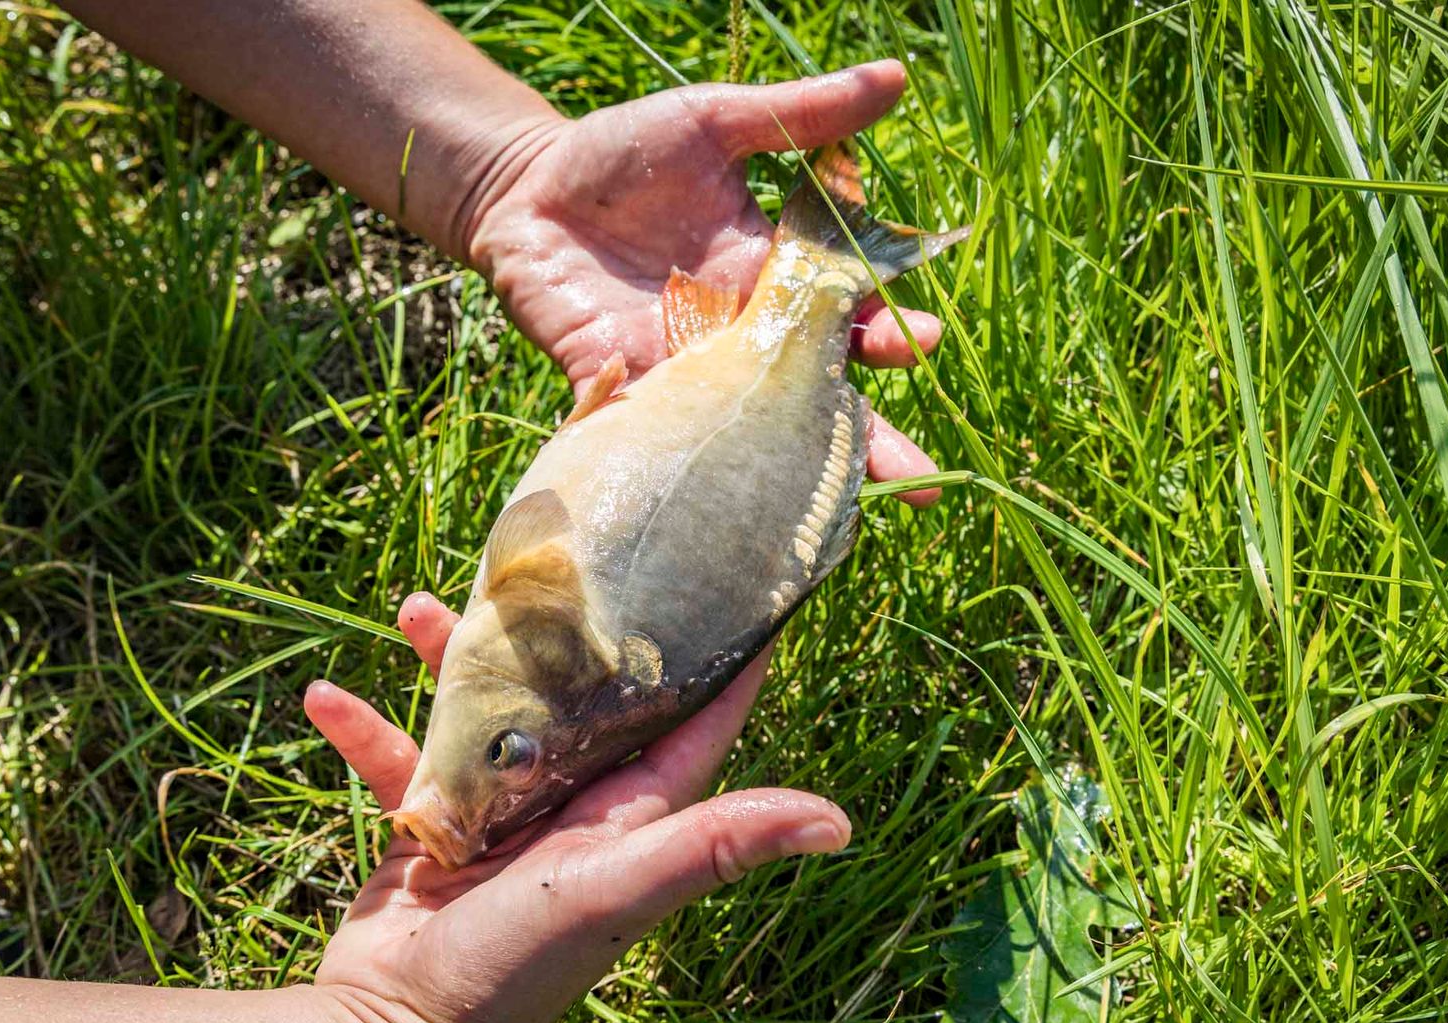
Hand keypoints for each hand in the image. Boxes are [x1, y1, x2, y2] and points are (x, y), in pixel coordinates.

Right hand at [301, 594, 847, 1022]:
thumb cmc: (514, 972)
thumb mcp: (616, 891)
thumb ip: (713, 846)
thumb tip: (840, 823)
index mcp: (629, 820)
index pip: (691, 724)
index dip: (721, 659)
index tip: (738, 583)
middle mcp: (573, 816)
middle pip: (579, 701)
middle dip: (564, 635)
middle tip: (547, 559)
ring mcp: (500, 822)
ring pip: (486, 718)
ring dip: (451, 666)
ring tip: (417, 608)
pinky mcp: (432, 834)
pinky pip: (402, 763)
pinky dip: (368, 730)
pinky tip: (328, 698)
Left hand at [466, 59, 948, 504]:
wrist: (526, 187)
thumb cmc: (626, 153)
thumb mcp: (716, 122)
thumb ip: (801, 113)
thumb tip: (896, 77)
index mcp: (772, 281)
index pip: (847, 319)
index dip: (888, 335)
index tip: (921, 342)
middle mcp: (736, 342)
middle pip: (811, 403)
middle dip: (863, 444)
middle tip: (912, 480)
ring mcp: (679, 374)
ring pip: (741, 440)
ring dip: (779, 480)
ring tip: (823, 520)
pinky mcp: (614, 389)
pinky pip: (644, 437)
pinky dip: (661, 461)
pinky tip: (694, 503)